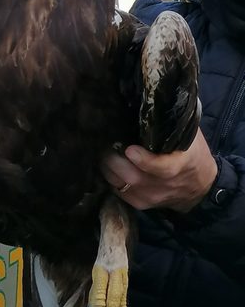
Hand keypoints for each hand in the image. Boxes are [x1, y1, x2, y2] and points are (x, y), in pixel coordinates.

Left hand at [101, 129, 217, 211]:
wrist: (200, 186)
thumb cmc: (193, 153)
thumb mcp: (191, 135)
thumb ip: (172, 123)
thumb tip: (153, 103)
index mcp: (181, 165)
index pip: (162, 168)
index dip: (145, 160)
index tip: (130, 149)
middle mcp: (164, 184)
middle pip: (133, 176)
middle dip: (114, 159)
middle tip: (105, 142)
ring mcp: (151, 196)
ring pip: (121, 184)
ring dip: (108, 167)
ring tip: (104, 151)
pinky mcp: (141, 203)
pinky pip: (118, 191)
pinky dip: (110, 177)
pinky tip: (108, 164)